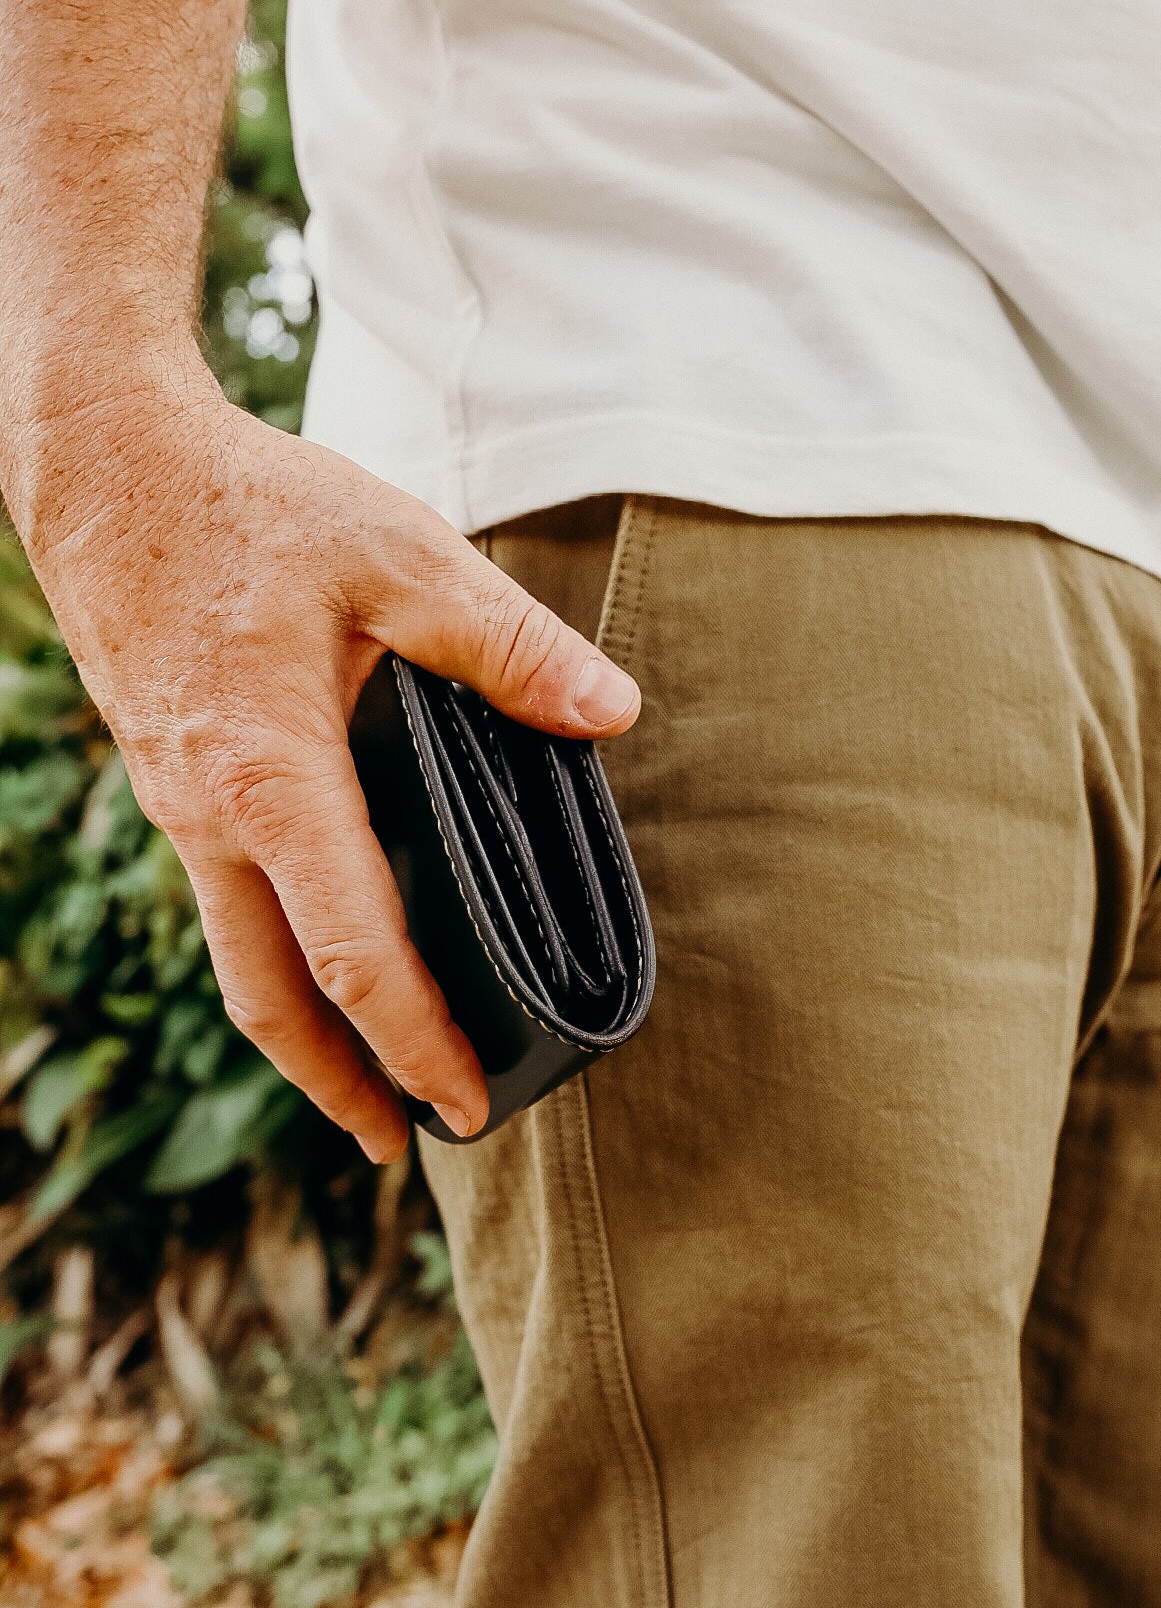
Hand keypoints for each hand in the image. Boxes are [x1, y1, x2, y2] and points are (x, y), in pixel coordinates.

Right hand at [16, 357, 639, 1160]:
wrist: (105, 465)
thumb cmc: (248, 506)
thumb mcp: (399, 556)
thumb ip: (508, 645)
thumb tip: (607, 716)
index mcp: (270, 778)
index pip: (351, 954)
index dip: (414, 1042)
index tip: (464, 1104)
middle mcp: (208, 815)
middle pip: (269, 997)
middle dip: (339, 1084)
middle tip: (406, 1142)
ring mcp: (175, 803)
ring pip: (237, 953)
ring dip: (302, 1030)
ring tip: (367, 1074)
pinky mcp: (168, 776)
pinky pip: (223, 897)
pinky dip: (275, 951)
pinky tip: (324, 936)